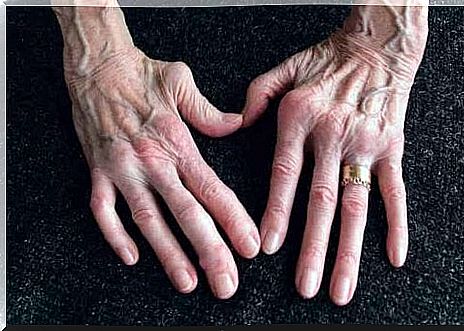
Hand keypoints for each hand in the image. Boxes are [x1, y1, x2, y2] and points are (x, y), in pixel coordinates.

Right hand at [67, 46, 259, 298]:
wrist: (96, 66)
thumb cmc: (143, 74)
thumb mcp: (182, 82)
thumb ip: (210, 112)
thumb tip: (238, 124)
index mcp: (177, 143)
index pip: (211, 189)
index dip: (232, 220)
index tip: (250, 247)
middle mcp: (151, 162)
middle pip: (185, 214)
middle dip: (208, 251)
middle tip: (225, 284)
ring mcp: (122, 170)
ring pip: (147, 220)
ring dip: (167, 254)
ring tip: (187, 283)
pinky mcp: (98, 172)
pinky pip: (103, 210)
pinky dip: (115, 235)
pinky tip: (132, 257)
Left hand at [242, 5, 427, 304]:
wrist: (378, 45)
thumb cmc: (328, 58)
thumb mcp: (285, 68)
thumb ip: (257, 94)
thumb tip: (238, 121)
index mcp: (300, 120)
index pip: (285, 176)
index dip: (277, 213)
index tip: (269, 247)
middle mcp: (333, 137)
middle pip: (321, 202)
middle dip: (313, 249)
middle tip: (305, 287)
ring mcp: (365, 146)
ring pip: (356, 206)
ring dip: (349, 251)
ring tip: (341, 288)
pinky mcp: (392, 148)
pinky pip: (395, 191)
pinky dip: (396, 225)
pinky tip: (394, 257)